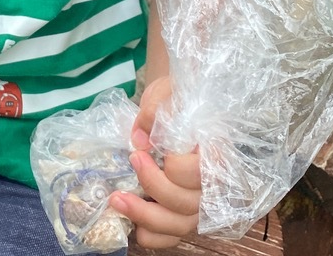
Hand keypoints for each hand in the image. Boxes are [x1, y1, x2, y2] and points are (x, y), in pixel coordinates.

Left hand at [109, 76, 200, 249]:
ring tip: (116, 199)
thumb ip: (155, 114)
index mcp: (216, 153)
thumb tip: (140, 138)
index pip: (201, 173)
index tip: (144, 147)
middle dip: (153, 186)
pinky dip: (153, 236)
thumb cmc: (174, 99)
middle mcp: (213, 184)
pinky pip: (172, 237)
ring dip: (145, 217)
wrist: (174, 104)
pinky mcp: (183, 213)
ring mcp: (199, 202)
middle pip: (188, 203)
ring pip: (179, 225)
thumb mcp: (165, 95)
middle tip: (130, 161)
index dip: (173, 166)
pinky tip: (134, 224)